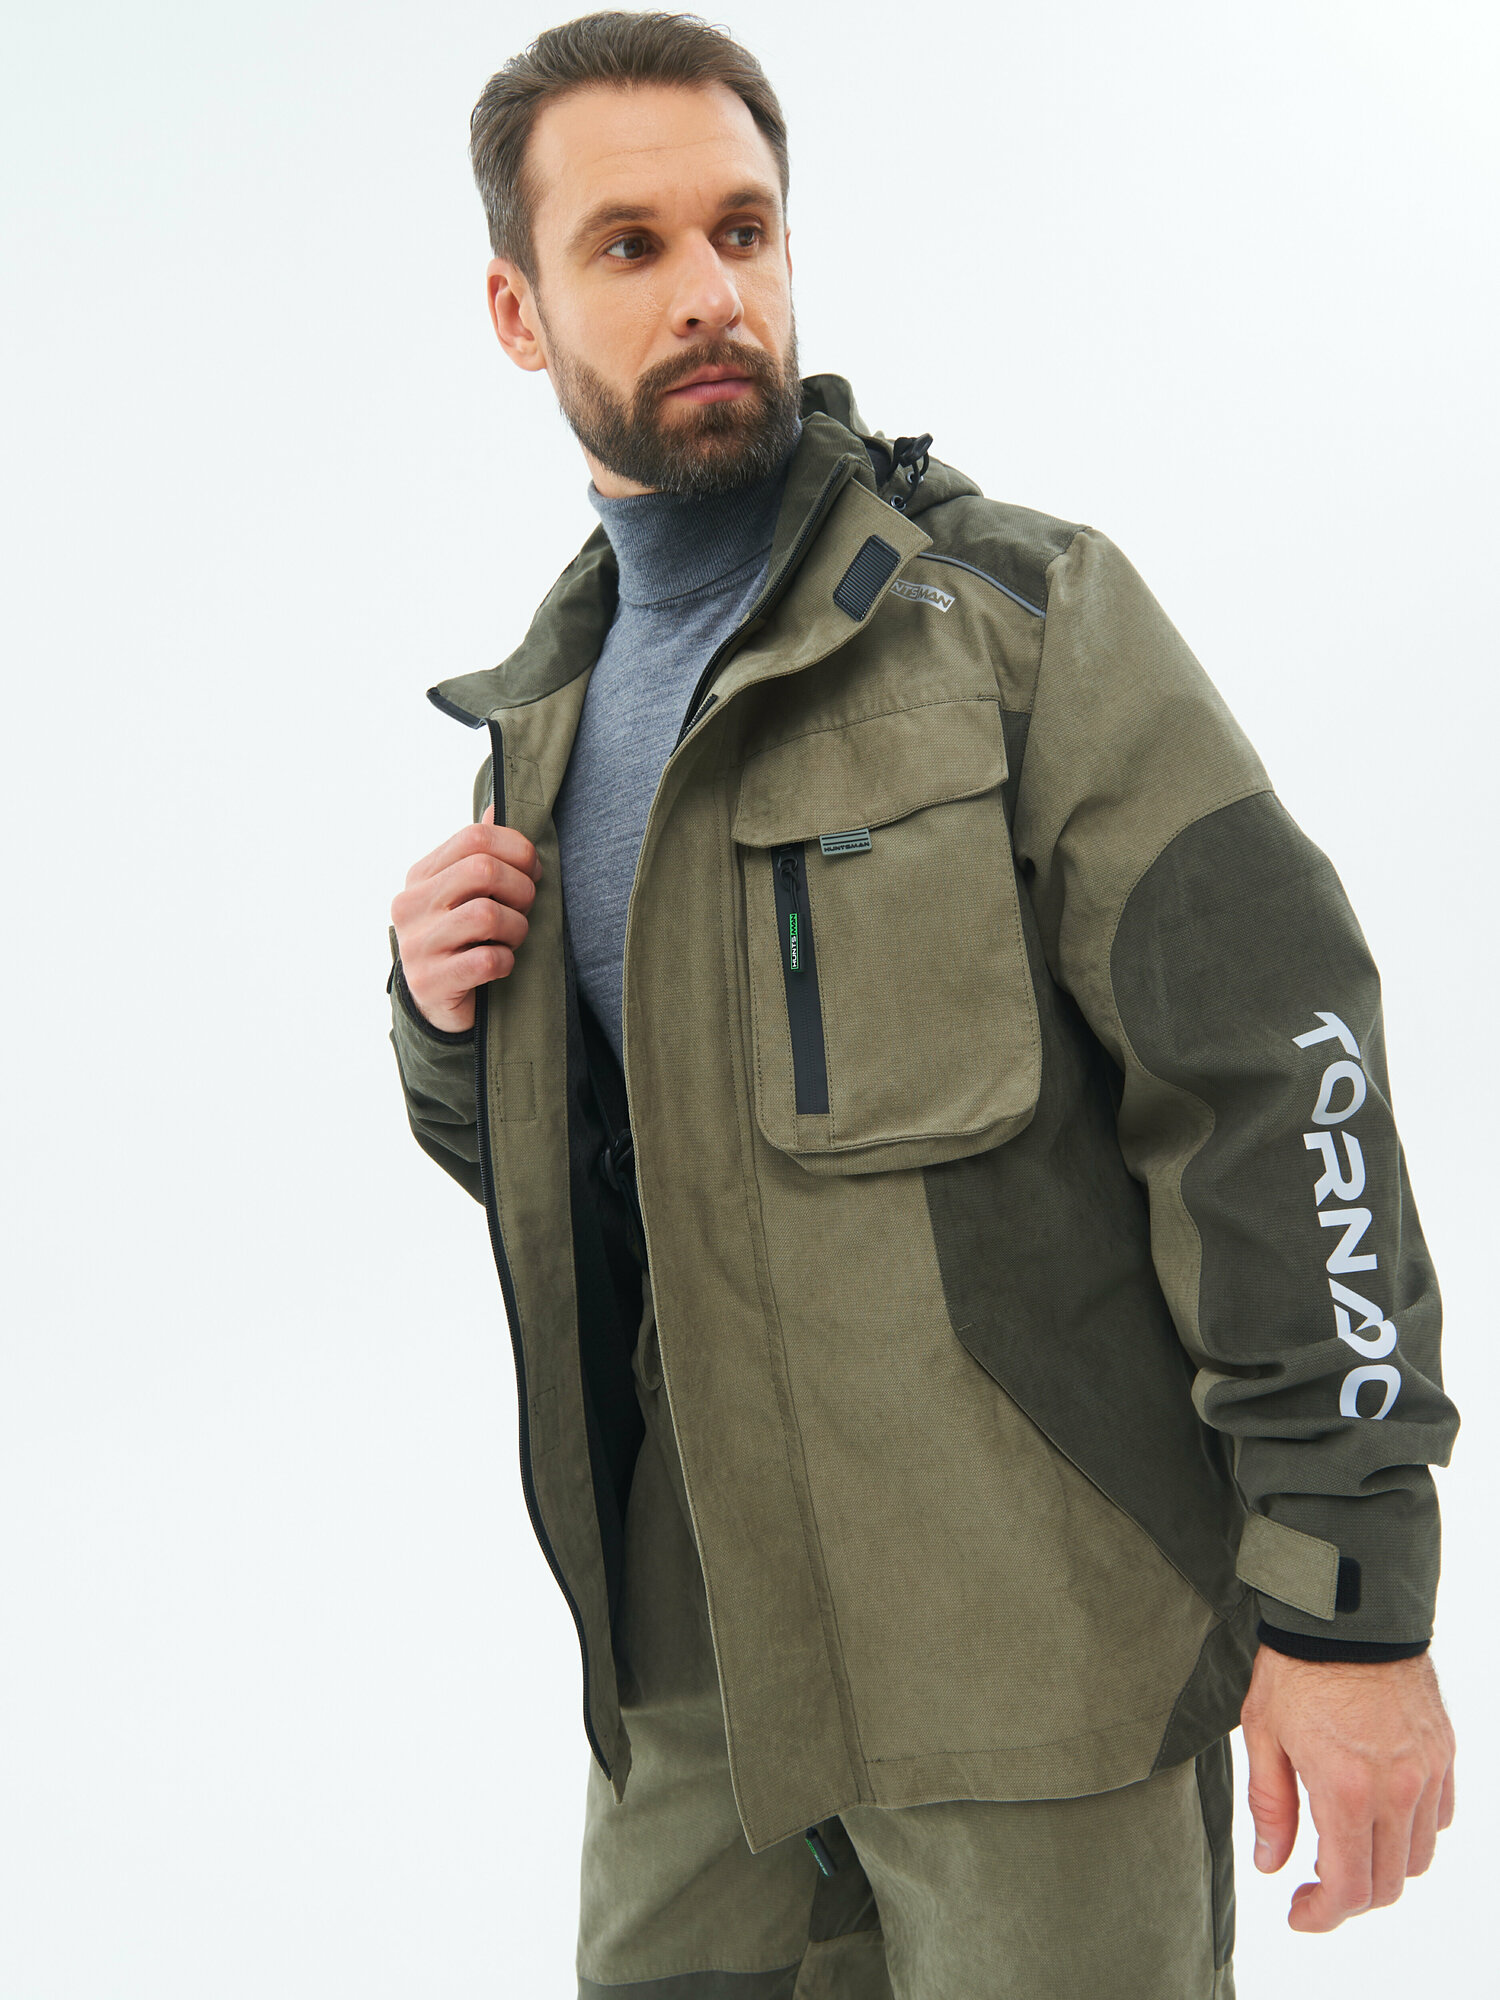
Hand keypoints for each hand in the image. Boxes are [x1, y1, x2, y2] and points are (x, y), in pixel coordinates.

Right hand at [390, 805, 541, 1033]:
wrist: (437, 1004)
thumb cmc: (462, 939)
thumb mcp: (466, 892)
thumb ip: (480, 853)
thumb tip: (498, 808)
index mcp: (421, 875)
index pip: (475, 837)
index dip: (518, 850)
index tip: (533, 870)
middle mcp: (411, 905)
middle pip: (482, 870)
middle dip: (521, 888)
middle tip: (526, 907)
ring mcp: (417, 944)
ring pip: (487, 915)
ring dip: (517, 928)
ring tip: (514, 938)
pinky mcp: (430, 982)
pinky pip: (487, 960)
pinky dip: (506, 962)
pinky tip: (501, 965)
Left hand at [1240, 1642, 1454, 1930]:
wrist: (1348, 1610)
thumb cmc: (1298, 1666)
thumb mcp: (1263, 1731)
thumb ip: (1270, 1805)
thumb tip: (1271, 1863)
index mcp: (1346, 1789)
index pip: (1348, 1887)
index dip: (1322, 1915)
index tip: (1298, 1913)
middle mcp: (1396, 1789)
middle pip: (1388, 1884)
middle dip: (1349, 1899)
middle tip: (1312, 1885)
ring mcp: (1427, 1772)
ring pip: (1418, 1856)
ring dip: (1382, 1867)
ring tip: (1342, 1845)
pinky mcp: (1443, 1752)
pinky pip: (1438, 1818)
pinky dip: (1412, 1832)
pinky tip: (1377, 1813)